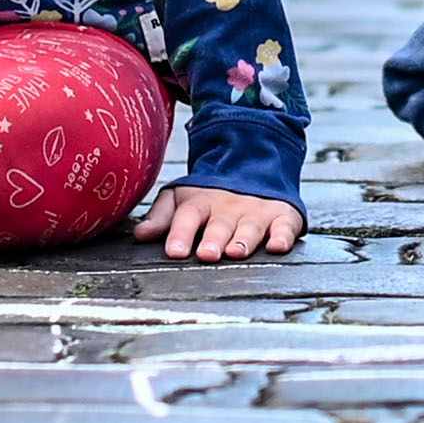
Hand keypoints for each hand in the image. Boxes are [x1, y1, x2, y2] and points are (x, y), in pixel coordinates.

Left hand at [133, 183, 305, 261]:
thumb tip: (140, 234)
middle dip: (213, 239)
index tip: (175, 252)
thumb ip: (162, 217)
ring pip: (249, 226)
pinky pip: (283, 226)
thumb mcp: (182, 200)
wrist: (253, 168)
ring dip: (243, 239)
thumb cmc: (209, 199)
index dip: (180, 233)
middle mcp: (228, 208)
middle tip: (207, 254)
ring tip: (236, 252)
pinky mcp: (281, 215)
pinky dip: (282, 236)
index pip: (187, 217)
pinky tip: (278, 246)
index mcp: (200, 204)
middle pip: (219, 224)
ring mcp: (255, 211)